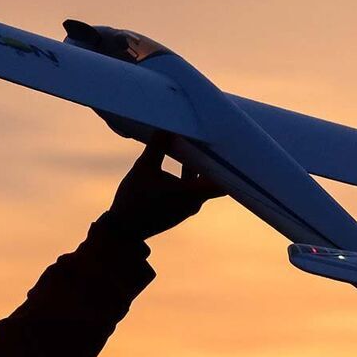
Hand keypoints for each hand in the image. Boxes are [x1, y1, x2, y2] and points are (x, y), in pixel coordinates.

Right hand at [105, 138, 224, 239]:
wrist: (124, 229)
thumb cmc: (133, 200)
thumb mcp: (143, 168)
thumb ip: (157, 148)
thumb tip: (166, 128)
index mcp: (191, 193)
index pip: (223, 180)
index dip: (231, 164)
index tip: (232, 146)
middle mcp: (195, 201)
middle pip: (215, 178)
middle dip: (215, 158)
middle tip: (218, 136)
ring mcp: (189, 205)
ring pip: (203, 181)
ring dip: (201, 164)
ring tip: (201, 141)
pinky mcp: (181, 207)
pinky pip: (193, 186)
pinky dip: (192, 173)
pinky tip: (185, 156)